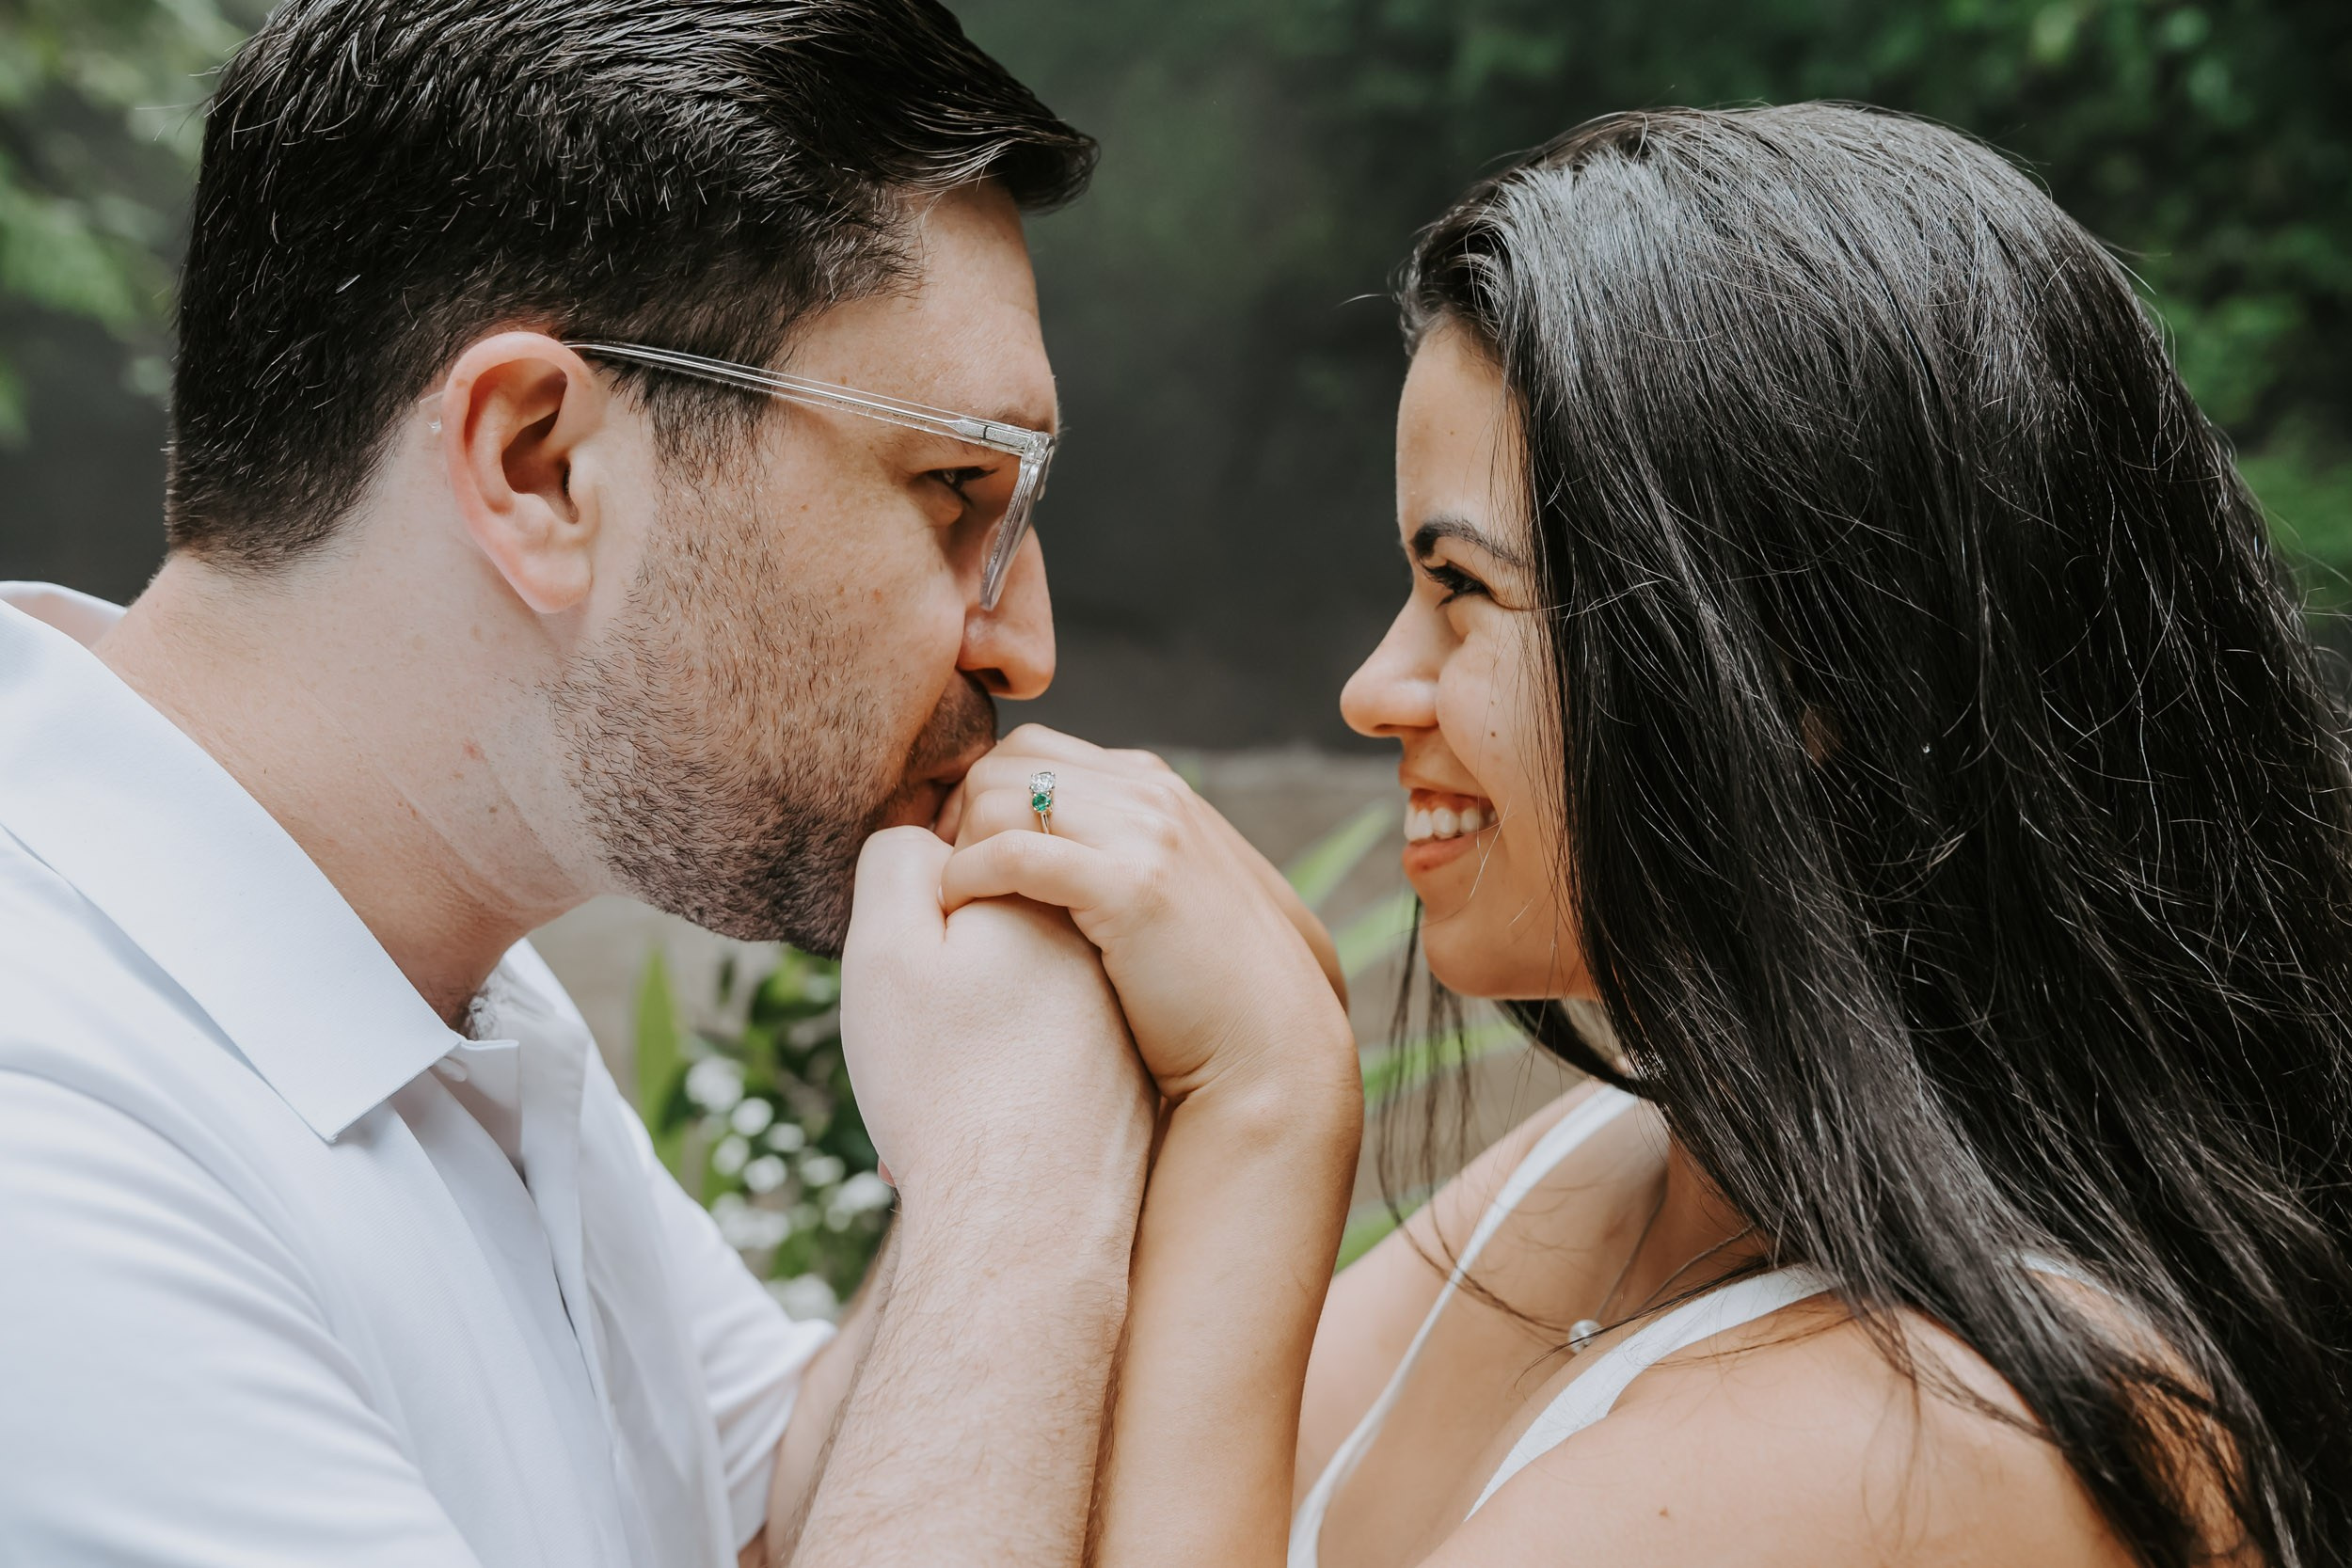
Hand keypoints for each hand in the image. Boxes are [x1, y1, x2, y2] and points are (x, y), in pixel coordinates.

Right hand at [839, 826, 1153, 1203]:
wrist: (1025, 1229)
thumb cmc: (945, 1087)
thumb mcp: (888, 953)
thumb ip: (898, 865)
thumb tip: (926, 834)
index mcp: (1046, 899)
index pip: (969, 860)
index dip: (918, 911)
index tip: (909, 979)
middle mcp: (1098, 950)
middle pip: (999, 930)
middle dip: (952, 970)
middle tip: (924, 1040)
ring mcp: (1119, 1021)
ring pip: (1021, 1000)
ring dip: (976, 1029)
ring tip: (945, 1089)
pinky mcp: (1126, 1085)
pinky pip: (1049, 1059)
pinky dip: (1009, 1080)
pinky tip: (983, 1125)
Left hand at [936, 727, 1358, 1106]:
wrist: (1271, 1049)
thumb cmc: (1207, 996)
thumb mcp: (1162, 902)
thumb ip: (1115, 862)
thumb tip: (1045, 858)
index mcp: (1156, 790)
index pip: (1033, 753)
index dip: (980, 800)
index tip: (959, 861)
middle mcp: (1152, 795)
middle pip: (1005, 764)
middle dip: (958, 816)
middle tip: (940, 883)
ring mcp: (1147, 834)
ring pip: (1000, 797)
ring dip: (958, 847)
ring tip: (951, 906)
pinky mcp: (1133, 886)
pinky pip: (1015, 853)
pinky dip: (970, 877)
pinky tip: (958, 914)